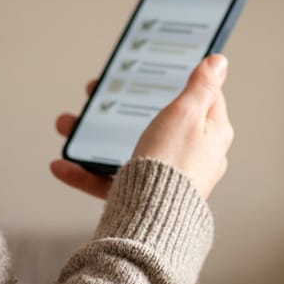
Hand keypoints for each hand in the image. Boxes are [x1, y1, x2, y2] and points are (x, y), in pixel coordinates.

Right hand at [51, 54, 232, 200]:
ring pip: (126, 147)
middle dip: (121, 107)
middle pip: (154, 120)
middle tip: (97, 94)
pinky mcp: (145, 195)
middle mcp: (193, 155)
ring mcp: (167, 175)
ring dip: (93, 137)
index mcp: (212, 133)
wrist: (152, 222)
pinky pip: (112, 179)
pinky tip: (64, 166)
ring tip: (67, 126)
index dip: (178, 80)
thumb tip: (219, 62)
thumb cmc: (173, 164)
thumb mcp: (186, 113)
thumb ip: (201, 86)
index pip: (202, 97)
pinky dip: (87, 173)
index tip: (155, 70)